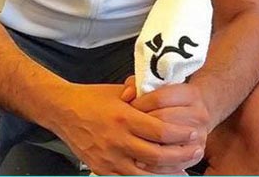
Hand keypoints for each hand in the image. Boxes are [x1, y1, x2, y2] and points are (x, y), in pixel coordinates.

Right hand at [51, 83, 203, 174]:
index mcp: (123, 117)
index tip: (193, 132)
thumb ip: (140, 95)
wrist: (63, 111)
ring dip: (168, 173)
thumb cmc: (91, 98)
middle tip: (196, 150)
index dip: (179, 134)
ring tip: (185, 170)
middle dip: (181, 155)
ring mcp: (109, 158)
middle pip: (157, 155)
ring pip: (146, 174)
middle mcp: (117, 140)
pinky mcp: (102, 170)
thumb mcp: (117, 91)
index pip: (159, 130)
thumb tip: (163, 95)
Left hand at [121, 76, 208, 173]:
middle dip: (142, 125)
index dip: (141, 103)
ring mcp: (199, 135)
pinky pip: (175, 163)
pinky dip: (157, 165)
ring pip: (169, 144)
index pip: (160, 98)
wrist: (197, 111)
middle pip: (164, 120)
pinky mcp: (198, 153)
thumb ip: (139, 84)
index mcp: (189, 94)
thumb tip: (127, 95)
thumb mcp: (159, 85)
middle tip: (126, 128)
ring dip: (148, 148)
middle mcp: (198, 114)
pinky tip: (143, 162)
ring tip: (131, 149)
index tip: (128, 107)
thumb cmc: (172, 98)